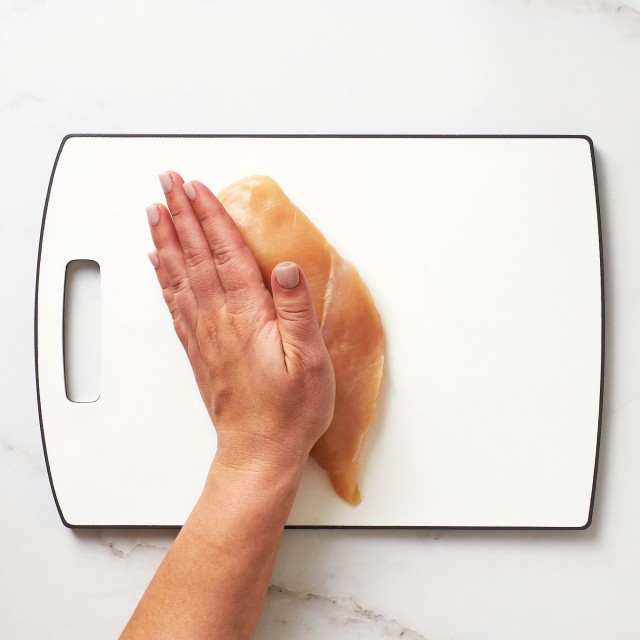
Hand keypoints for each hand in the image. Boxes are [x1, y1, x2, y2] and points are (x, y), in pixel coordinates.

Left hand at [146, 172, 334, 476]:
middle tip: (166, 183)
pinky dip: (162, 278)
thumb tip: (287, 268)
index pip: (225, 254)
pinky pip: (174, 304)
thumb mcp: (310, 361)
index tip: (196, 187)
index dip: (210, 217)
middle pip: (195, 256)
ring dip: (166, 239)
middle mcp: (219, 319)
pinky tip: (156, 264)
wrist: (259, 452)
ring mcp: (204, 334)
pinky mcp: (198, 350)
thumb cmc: (290, 410)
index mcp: (248, 316)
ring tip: (154, 211)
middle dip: (180, 214)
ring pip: (179, 275)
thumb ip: (297, 311)